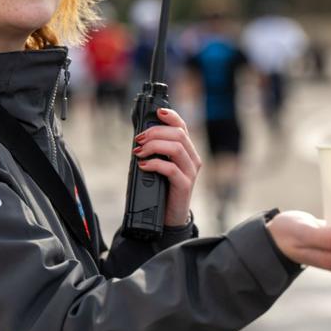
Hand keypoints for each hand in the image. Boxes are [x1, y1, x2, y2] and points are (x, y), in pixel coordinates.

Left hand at [133, 108, 202, 226]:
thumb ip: (155, 151)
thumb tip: (139, 138)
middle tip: (138, 140)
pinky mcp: (184, 185)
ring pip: (176, 148)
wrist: (169, 218)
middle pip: (178, 134)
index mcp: (187, 151)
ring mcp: (190, 172)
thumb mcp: (159, 166)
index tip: (157, 112)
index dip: (171, 116)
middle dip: (155, 132)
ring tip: (139, 152)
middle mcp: (192, 159)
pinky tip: (143, 166)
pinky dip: (155, 164)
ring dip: (154, 146)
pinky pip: (171, 168)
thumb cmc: (162, 190)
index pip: (183, 127)